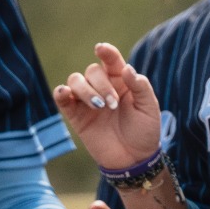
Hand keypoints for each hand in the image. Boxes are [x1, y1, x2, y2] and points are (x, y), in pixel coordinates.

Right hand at [53, 43, 160, 171]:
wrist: (135, 159)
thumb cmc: (145, 131)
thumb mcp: (149, 107)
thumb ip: (140, 86)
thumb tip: (126, 68)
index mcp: (121, 80)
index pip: (111, 60)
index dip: (105, 52)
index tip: (101, 49)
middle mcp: (102, 87)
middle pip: (92, 71)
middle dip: (101, 85)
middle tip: (113, 105)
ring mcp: (87, 101)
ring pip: (76, 80)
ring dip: (85, 90)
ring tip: (98, 106)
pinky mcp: (76, 115)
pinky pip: (62, 99)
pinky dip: (60, 93)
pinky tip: (64, 93)